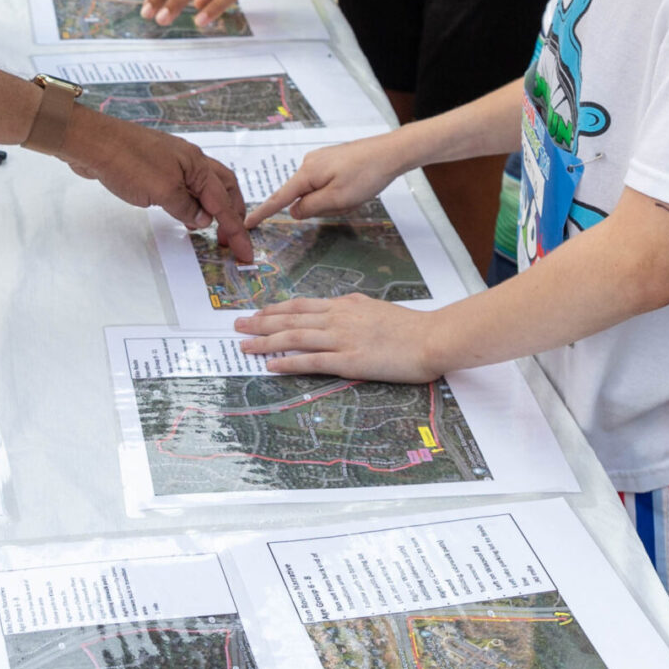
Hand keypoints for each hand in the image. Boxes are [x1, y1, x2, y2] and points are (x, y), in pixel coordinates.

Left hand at [58, 105, 253, 258]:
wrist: (93, 142)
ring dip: (214, 207)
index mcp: (197, 165)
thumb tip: (203, 219)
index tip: (245, 253)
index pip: (225, 202)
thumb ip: (186, 208)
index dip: (236, 230)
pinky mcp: (156, 166)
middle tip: (233, 239)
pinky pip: (185, 186)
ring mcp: (173, 162)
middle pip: (224, 188)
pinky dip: (193, 202)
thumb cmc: (127, 162)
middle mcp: (190, 161)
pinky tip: (185, 213)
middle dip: (233, 214)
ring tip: (212, 230)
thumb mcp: (162, 191)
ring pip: (204, 186)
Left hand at [237, 294, 442, 382]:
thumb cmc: (409, 326)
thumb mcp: (375, 307)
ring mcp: (342, 339)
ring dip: (266, 341)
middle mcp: (338, 318)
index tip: (256, 312)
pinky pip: (312, 361)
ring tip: (244, 345)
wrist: (432, 338)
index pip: (300, 306)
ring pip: (295, 338)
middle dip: (260, 322)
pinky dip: (288, 362)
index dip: (275, 309)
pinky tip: (271, 364)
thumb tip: (337, 303)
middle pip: (290, 319)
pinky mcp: (349, 361)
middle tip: (236, 325)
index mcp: (344, 305)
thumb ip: (353, 306)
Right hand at [251, 134, 412, 224]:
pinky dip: (339, 192)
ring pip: (318, 191)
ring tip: (356, 193)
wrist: (390, 152)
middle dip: (323, 206)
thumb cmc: (364, 176)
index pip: (280, 197)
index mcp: (307, 173)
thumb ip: (311, 207)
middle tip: (348, 202)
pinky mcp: (332, 160)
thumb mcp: (337, 198)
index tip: (247, 223)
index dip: (263, 212)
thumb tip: (293, 210)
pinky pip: (327, 184)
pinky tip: (356, 188)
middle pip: (304, 196)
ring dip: (334, 200)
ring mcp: (321, 160)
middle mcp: (309, 163)